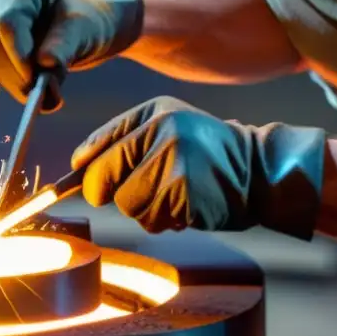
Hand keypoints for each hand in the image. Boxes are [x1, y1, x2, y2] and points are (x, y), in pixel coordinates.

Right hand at [0, 0, 143, 109]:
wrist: (79, 29)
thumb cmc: (83, 21)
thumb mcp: (83, 30)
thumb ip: (65, 45)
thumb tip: (46, 62)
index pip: (7, 20)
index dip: (19, 52)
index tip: (35, 78)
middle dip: (15, 71)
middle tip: (44, 91)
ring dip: (14, 80)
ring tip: (47, 85)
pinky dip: (12, 82)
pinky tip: (34, 83)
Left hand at [71, 97, 326, 238]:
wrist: (259, 171)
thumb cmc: (206, 150)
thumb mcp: (167, 123)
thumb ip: (122, 137)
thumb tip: (77, 166)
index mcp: (154, 115)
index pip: (95, 152)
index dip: (90, 175)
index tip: (98, 185)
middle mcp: (162, 136)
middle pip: (103, 183)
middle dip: (118, 193)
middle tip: (145, 189)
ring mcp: (175, 167)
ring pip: (128, 206)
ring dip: (145, 209)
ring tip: (174, 193)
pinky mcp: (186, 198)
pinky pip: (153, 220)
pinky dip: (166, 220)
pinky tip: (187, 205)